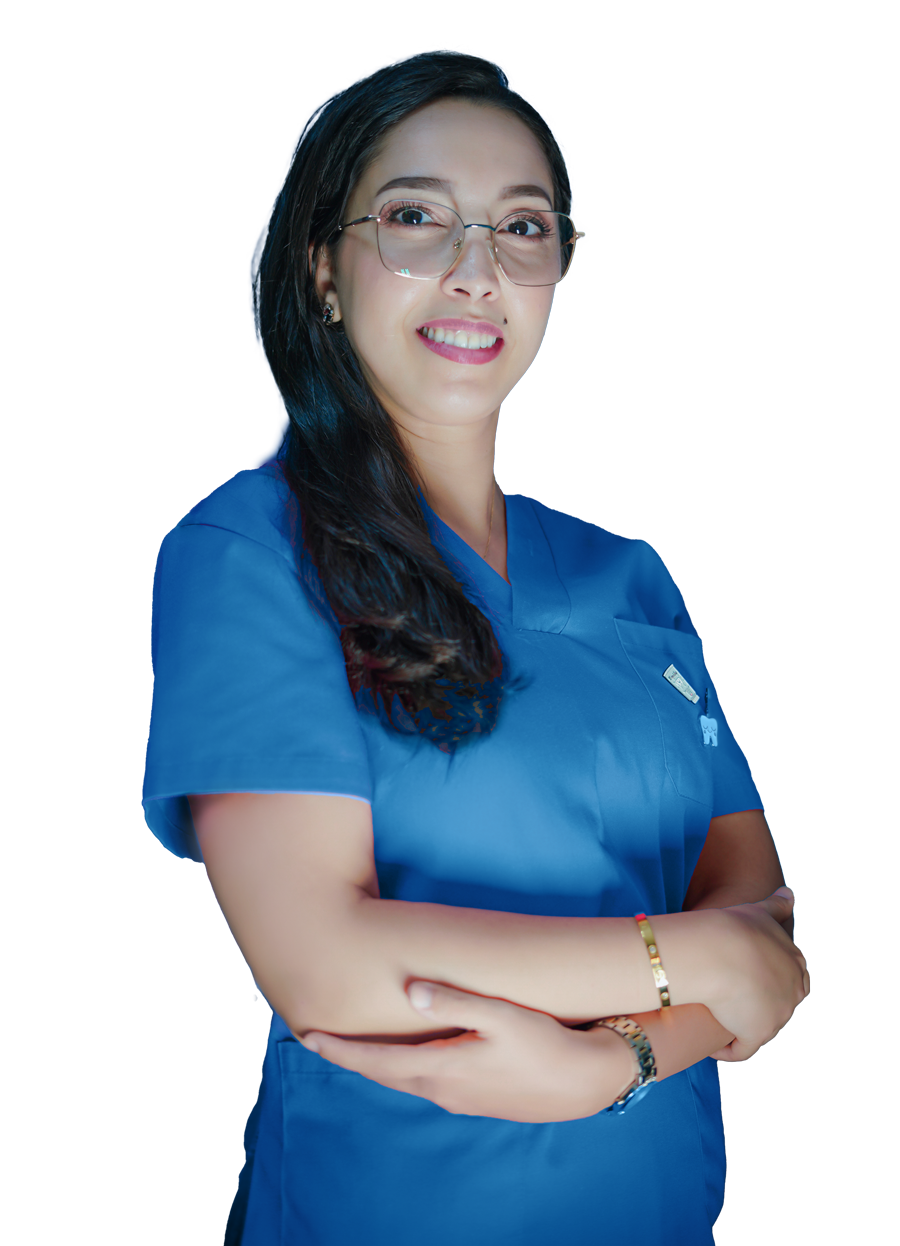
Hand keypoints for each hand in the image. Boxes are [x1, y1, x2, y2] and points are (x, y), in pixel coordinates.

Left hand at [299, 982, 635, 1122]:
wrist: (587, 1082)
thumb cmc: (546, 1044)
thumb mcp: (502, 1015)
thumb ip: (455, 1001)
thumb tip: (410, 989)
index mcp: (441, 1070)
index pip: (375, 1062)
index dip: (340, 1049)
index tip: (306, 1036)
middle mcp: (442, 1090)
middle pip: (383, 1073)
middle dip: (350, 1057)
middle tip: (317, 1038)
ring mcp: (459, 1098)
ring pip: (404, 1079)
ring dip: (376, 1063)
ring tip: (354, 1045)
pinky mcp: (476, 1097)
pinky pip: (426, 1081)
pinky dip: (403, 1067)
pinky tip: (408, 1055)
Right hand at [704, 887, 809, 1061]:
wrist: (717, 950)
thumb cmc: (733, 927)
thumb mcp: (759, 911)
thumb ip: (777, 905)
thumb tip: (789, 892)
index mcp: (795, 963)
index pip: (789, 980)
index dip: (767, 982)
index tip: (744, 979)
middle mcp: (793, 991)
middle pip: (778, 1006)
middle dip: (759, 1006)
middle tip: (730, 999)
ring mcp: (778, 1015)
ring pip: (761, 1027)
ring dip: (742, 1026)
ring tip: (717, 1018)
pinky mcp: (757, 1033)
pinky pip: (742, 1049)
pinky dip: (728, 1050)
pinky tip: (713, 1044)